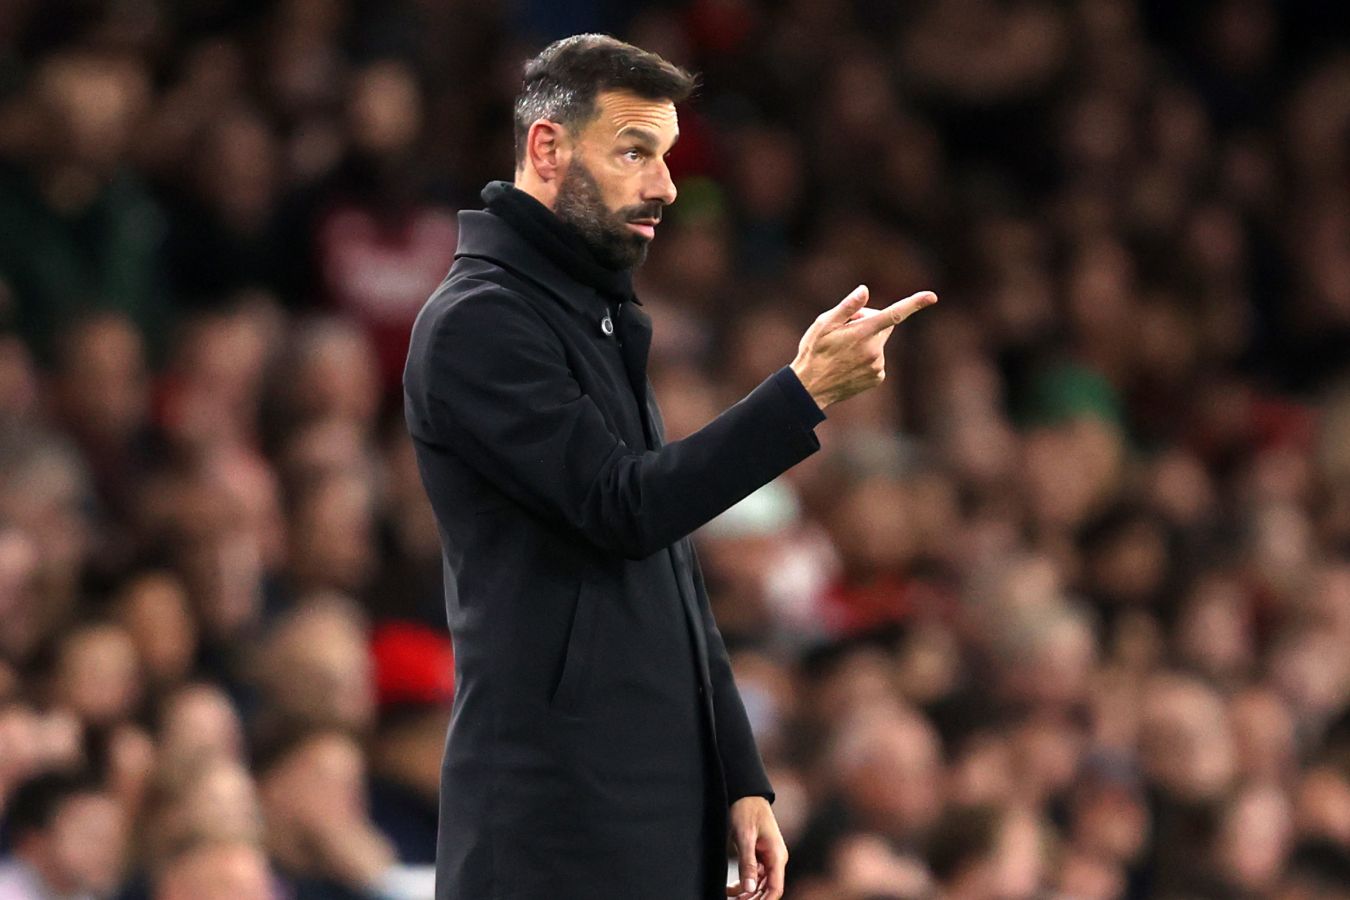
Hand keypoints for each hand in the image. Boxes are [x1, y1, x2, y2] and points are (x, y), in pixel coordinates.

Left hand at [726, 796, 786, 899]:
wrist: (745, 793)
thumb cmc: (747, 810)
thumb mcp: (745, 836)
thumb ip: (747, 863)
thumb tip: (749, 889)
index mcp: (777, 855)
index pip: (775, 888)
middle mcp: (775, 859)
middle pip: (767, 889)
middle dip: (753, 899)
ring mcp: (768, 858)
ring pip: (760, 884)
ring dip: (747, 893)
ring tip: (729, 896)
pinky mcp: (759, 855)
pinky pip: (754, 875)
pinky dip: (744, 883)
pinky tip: (731, 888)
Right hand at [790, 285, 937, 408]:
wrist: (810, 388)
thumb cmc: (814, 352)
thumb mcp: (824, 324)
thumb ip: (847, 307)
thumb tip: (865, 290)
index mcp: (863, 333)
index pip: (894, 314)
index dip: (914, 304)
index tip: (932, 296)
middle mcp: (874, 350)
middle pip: (884, 325)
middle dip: (870, 322)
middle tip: (846, 329)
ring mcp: (877, 365)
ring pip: (878, 344)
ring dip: (866, 342)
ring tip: (843, 352)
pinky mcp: (877, 377)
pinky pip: (877, 359)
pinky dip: (866, 357)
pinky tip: (848, 363)